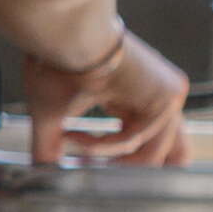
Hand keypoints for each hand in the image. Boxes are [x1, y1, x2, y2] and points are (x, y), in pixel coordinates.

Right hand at [25, 31, 193, 166]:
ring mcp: (168, 96)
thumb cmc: (55, 62)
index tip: (81, 169)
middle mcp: (160, 98)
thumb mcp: (53, 114)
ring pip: (149, 154)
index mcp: (140, 98)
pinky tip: (76, 136)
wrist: (64, 35)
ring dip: (103, 158)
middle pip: (172, 154)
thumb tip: (40, 171)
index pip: (153, 143)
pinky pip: (138, 139)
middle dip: (134, 174)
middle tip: (95, 176)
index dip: (122, 166)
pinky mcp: (168, 95)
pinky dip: (103, 146)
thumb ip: (51, 145)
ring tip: (73, 147)